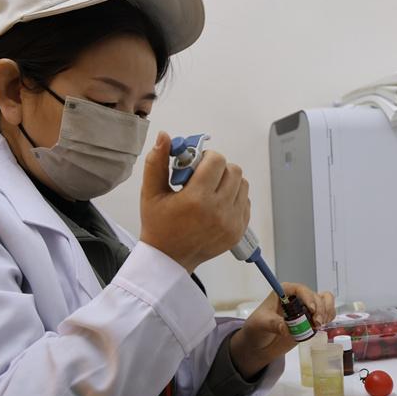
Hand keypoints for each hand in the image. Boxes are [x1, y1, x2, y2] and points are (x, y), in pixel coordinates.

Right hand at [139, 131, 250, 272]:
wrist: (169, 259)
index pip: (217, 161)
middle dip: (219, 169)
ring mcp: (231, 222)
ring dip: (229, 182)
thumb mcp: (150, 193)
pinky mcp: (239, 230)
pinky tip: (217, 205)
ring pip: (243, 184)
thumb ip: (156, 162)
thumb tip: (165, 136)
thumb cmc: (159, 225)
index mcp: (196, 199)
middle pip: (233, 170)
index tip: (197, 165)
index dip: (207, 158)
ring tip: (212, 191)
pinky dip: (234, 198)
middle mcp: (218, 210)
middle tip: (204, 177)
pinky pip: (246, 201)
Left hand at [228, 283, 334, 378]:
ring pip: (325, 301)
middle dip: (320, 308)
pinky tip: (321, 326)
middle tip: (316, 323)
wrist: (259, 344)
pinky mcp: (312, 319)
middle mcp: (297, 297)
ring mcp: (306, 308)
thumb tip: (286, 328)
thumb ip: (274, 324)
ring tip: (319, 325)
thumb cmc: (257, 328)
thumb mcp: (262, 324)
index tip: (311, 309)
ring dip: (327, 312)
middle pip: (316, 296)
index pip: (300, 289)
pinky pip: (327, 313)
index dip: (308, 297)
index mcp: (284, 292)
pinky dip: (328, 318)